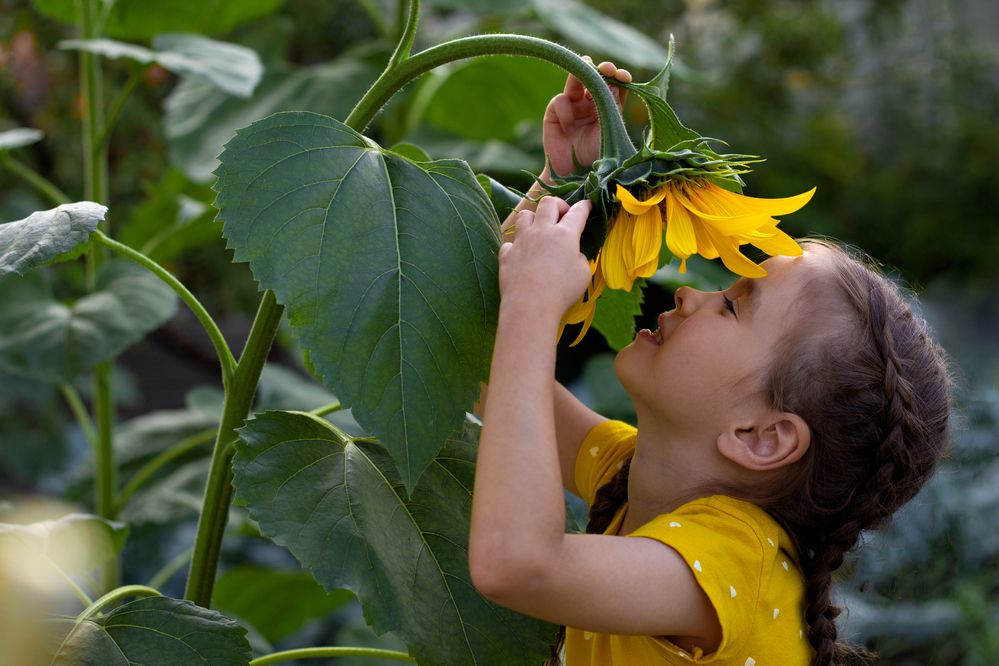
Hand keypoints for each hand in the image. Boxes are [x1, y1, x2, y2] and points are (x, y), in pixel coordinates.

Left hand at [498, 197, 591, 317]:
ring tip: (539, 230)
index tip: (588, 204)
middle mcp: (541, 231)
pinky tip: (522, 255)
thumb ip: (580, 257)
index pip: (577, 212)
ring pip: (524, 215)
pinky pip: (510, 242)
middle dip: (558, 204)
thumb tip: (572, 253)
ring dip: (534, 218)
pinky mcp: (506, 254)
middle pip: (548, 203)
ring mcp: (521, 241)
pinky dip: (517, 246)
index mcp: (564, 234)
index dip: (585, 206)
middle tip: (562, 215)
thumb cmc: (562, 291)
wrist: (530, 306)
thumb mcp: (583, 273)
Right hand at [542, 60, 631, 179]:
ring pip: (575, 81)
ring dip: (581, 73)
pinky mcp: (554, 112)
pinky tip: (569, 127)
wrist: (573, 175)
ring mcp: (572, 105)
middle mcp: (590, 102)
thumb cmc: (595, 156)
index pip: (615, 86)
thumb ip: (611, 106)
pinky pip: (560, 100)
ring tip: (587, 70)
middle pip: (595, 78)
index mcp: (607, 106)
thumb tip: (613, 82)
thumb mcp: (609, 130)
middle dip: (602, 70)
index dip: (619, 77)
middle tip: (607, 69)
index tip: (623, 76)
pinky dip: (566, 111)